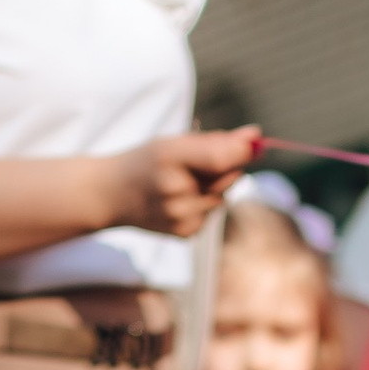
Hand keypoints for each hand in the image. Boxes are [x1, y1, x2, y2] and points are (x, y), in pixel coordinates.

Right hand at [121, 125, 261, 237]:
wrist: (110, 195)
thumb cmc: (146, 162)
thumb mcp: (173, 143)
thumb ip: (216, 141)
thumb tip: (257, 136)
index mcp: (167, 157)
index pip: (217, 158)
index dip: (241, 150)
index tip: (258, 140)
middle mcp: (174, 189)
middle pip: (226, 177)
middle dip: (230, 165)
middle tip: (210, 157)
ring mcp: (180, 215)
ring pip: (222, 197)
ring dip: (214, 187)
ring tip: (184, 181)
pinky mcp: (185, 233)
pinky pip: (212, 213)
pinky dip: (204, 204)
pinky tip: (180, 200)